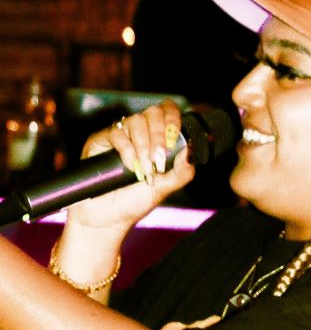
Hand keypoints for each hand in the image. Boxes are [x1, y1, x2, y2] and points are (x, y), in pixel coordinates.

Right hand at [66, 100, 195, 233]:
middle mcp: (139, 133)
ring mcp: (119, 135)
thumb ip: (182, 172)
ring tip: (145, 168)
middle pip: (153, 112)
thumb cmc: (134, 202)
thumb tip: (190, 150)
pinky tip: (130, 166)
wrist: (107, 218)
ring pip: (136, 121)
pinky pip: (117, 133)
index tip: (174, 138)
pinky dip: (127, 149)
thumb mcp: (165, 189)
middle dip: (160, 135)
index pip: (167, 111)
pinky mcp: (100, 140)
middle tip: (159, 159)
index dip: (173, 117)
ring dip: (144, 145)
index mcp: (156, 139)